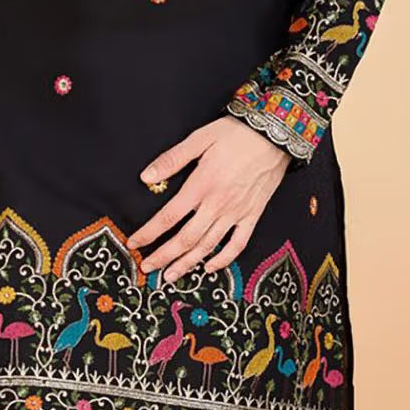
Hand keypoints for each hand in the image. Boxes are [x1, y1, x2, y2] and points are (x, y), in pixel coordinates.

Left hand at [128, 116, 291, 283]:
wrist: (275, 134)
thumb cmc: (236, 134)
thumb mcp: (199, 138)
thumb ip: (172, 159)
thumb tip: (146, 177)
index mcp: (201, 185)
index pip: (168, 216)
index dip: (149, 233)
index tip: (134, 243)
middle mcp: (218, 204)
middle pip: (186, 238)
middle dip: (164, 256)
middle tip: (147, 267)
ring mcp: (237, 212)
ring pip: (208, 246)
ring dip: (188, 264)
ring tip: (171, 276)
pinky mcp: (253, 215)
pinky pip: (238, 243)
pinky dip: (224, 260)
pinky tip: (209, 268)